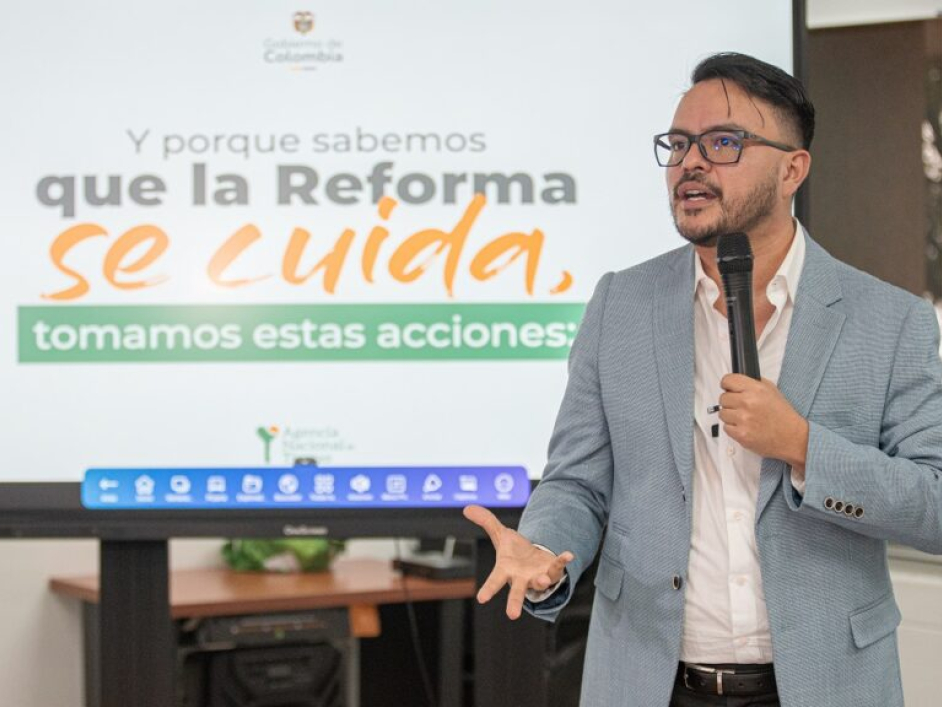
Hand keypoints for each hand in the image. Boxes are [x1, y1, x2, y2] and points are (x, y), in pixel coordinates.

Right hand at [463, 504, 573, 619]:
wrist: (534, 559)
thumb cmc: (514, 552)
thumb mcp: (500, 534)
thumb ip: (486, 522)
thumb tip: (467, 507)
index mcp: (506, 571)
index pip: (495, 580)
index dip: (488, 589)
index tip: (481, 598)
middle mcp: (522, 578)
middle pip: (517, 592)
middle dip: (515, 602)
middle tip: (512, 615)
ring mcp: (538, 577)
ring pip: (539, 583)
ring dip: (540, 582)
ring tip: (541, 579)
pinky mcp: (552, 571)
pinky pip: (558, 567)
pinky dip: (562, 561)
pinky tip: (568, 555)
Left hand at [719, 374, 808, 473]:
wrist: (792, 438)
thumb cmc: (783, 416)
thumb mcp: (772, 391)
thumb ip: (753, 384)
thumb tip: (737, 382)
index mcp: (756, 389)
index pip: (728, 380)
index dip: (727, 385)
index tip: (728, 388)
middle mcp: (748, 402)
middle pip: (723, 398)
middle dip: (730, 402)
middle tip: (741, 407)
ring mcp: (743, 419)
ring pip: (722, 413)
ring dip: (731, 416)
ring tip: (745, 418)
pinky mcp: (740, 434)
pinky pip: (726, 428)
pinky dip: (733, 428)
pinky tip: (745, 427)